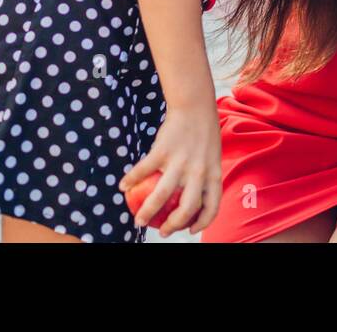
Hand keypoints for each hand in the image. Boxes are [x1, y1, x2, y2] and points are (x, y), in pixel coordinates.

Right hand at [118, 103, 221, 237]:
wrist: (195, 105)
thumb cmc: (203, 132)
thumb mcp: (212, 156)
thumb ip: (205, 175)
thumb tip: (192, 196)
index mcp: (213, 174)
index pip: (212, 206)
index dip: (202, 222)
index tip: (192, 230)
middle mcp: (198, 172)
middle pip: (186, 209)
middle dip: (173, 225)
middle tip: (162, 231)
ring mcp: (180, 162)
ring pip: (161, 196)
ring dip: (148, 212)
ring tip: (139, 220)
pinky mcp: (162, 151)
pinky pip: (143, 171)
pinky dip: (131, 180)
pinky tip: (123, 187)